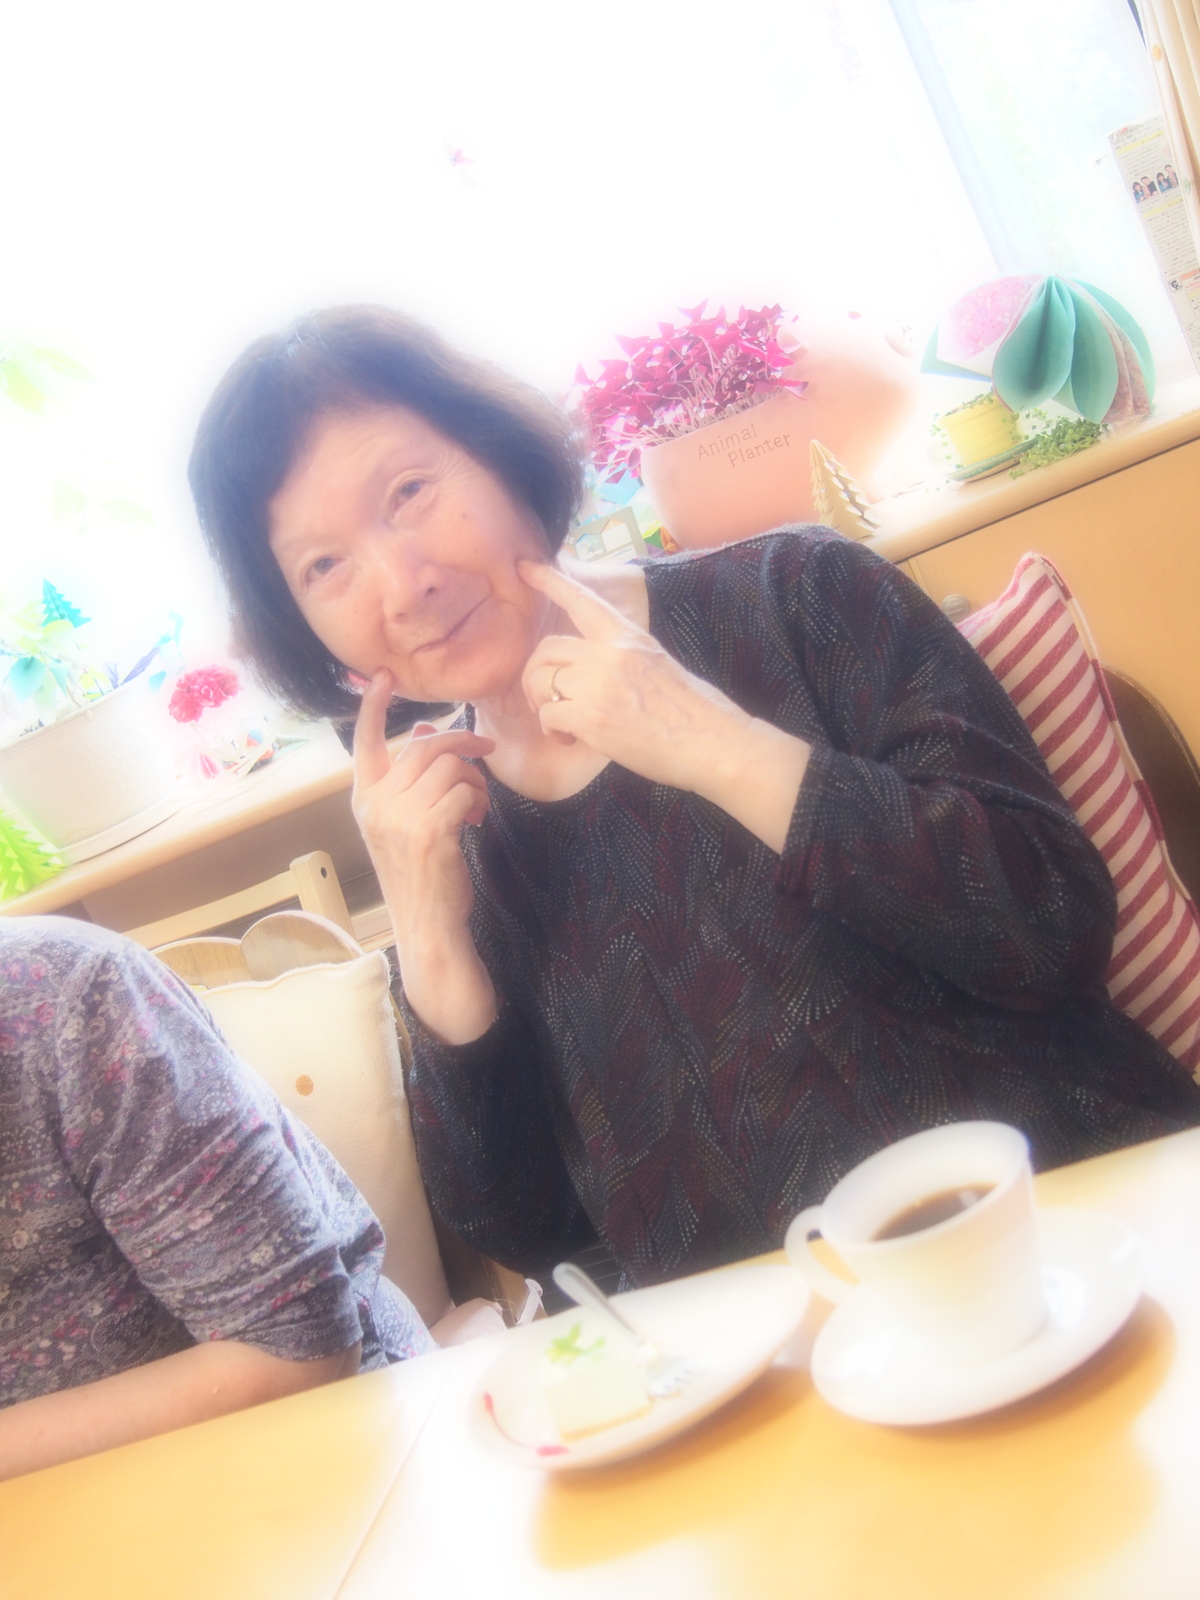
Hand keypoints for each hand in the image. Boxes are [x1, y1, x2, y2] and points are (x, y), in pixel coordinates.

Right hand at [352, 670, 492, 939]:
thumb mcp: (403, 823)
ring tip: (478, 803)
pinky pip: (464, 790)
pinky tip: (477, 820)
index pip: (363, 742)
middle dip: (461, 742)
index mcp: (364, 798)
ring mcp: (400, 816)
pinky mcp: (430, 829)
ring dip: (474, 778)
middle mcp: (376, 804)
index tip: (382, 676)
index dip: (372, 706)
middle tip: (485, 750)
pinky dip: (479, 799)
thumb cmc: (418, 872)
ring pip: (449, 766)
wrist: (425, 923)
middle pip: (423, 745)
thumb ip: (409, 779)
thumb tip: (424, 727)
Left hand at [518, 561, 811, 853]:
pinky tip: (571, 739)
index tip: (524, 566)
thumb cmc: (692, 712)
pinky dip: (552, 730)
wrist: (711, 744)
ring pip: (540, 681)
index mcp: (628, 636)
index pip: (581, 599)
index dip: (548, 580)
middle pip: (547, 649)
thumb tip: (593, 669)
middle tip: (546, 700)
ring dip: (542, 705)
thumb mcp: (658, 664)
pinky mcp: (592, 718)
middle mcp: (610, 654)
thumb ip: (623, 657)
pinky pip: (548, 715)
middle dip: (536, 676)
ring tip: (562, 724)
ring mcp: (599, 684)